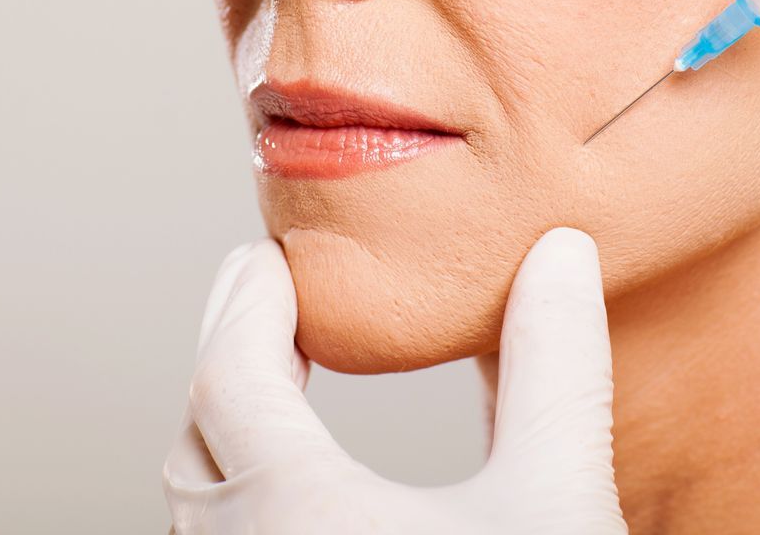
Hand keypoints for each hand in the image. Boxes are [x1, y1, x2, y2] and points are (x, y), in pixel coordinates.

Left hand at [163, 228, 625, 533]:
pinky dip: (243, 505)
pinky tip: (306, 502)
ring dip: (229, 442)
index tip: (274, 260)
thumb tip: (562, 251)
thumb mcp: (556, 496)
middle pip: (196, 444)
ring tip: (280, 394)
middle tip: (269, 306)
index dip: (248, 305)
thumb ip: (555, 369)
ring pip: (202, 513)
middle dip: (230, 362)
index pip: (227, 376)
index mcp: (293, 509)